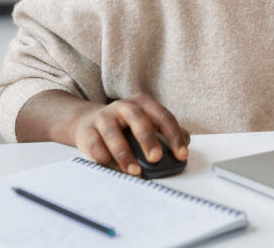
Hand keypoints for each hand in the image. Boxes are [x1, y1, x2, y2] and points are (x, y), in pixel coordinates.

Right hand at [72, 93, 190, 175]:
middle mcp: (123, 107)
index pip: (162, 116)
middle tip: (156, 158)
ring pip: (113, 133)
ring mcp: (103, 118)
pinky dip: (105, 159)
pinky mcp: (87, 131)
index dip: (174, 135)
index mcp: (142, 103)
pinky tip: (114, 169)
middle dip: (148, 139)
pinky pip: (95, 146)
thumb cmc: (125, 125)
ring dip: (124, 154)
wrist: (89, 122)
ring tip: (135, 171)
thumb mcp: (146, 122)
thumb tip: (185, 141)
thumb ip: (165, 131)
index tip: (182, 154)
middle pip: (138, 118)